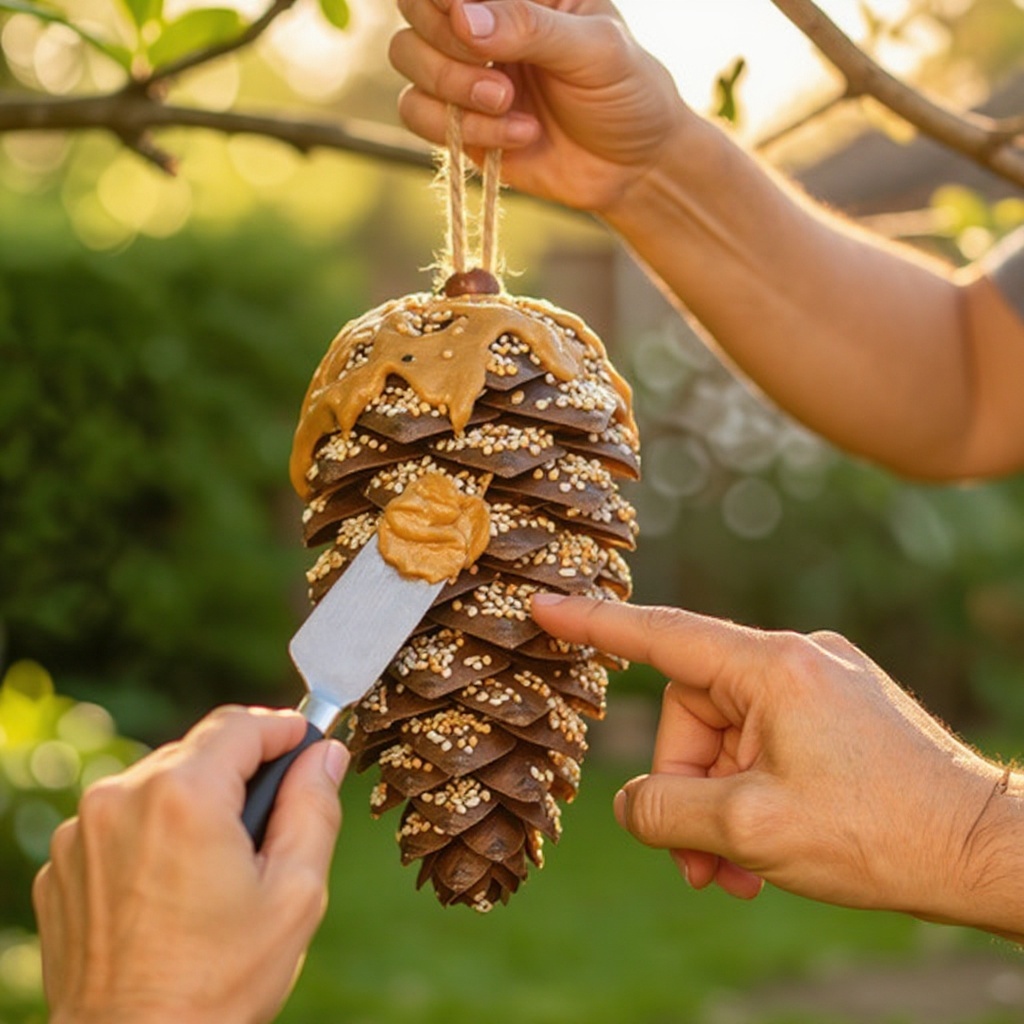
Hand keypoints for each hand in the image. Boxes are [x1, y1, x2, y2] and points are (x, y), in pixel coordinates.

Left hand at [33, 706, 348, 1023]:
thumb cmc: (217, 983)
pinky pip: (120, 822)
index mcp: (183, 796)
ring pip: (159, 784)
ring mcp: (81, 832)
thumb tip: (323, 754)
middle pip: (198, 752)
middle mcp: (121, 797)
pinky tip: (173, 888)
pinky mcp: (60, 865)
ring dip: (195, 802)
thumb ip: (314, 808)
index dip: (282, 727)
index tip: (305, 741)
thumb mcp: (295, 894)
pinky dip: (153, 834)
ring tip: (219, 866)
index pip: (241, 724)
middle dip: (240, 772)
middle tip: (272, 819)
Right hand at [390, 0, 688, 213]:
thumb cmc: (626, 92)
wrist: (632, 167)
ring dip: (453, 86)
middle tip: (498, 72)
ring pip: (406, 58)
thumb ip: (531, 27)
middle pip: (414, 8)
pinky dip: (463, 128)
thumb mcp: (595, 50)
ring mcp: (464, 72)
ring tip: (509, 103)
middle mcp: (481, 22)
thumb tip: (463, 18)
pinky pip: (417, 114)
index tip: (465, 21)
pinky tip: (518, 134)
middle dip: (446, 43)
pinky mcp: (458, 123)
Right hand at [531, 594, 1008, 928]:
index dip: (593, 624)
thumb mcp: (752, 830)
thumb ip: (667, 810)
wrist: (986, 849)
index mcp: (771, 667)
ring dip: (721, 807)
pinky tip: (766, 854)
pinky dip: (753, 795)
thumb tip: (632, 805)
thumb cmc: (879, 833)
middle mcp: (795, 659)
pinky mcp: (838, 711)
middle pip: (693, 716)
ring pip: (730, 739)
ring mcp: (820, 683)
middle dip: (687, 790)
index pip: (660, 636)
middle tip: (701, 865)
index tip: (543, 605)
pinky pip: (767, 744)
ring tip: (737, 875)